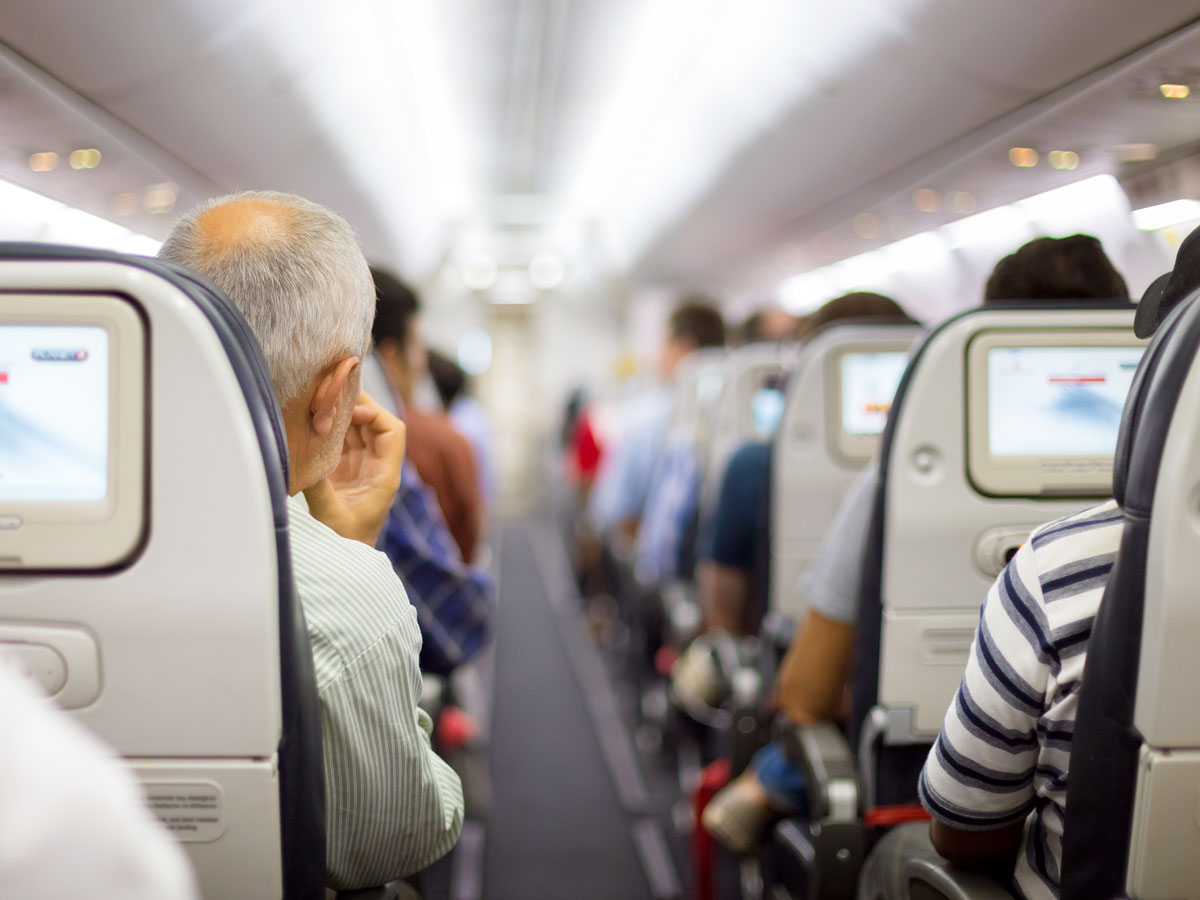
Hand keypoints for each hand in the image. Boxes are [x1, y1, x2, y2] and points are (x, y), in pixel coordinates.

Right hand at [303, 392, 405, 545]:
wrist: (341, 564)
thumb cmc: (343, 545)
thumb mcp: (330, 516)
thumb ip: (318, 487)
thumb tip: (300, 457)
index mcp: (384, 476)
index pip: (393, 431)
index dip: (375, 414)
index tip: (350, 412)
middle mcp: (376, 467)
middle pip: (375, 424)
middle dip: (356, 406)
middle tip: (330, 394)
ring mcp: (361, 467)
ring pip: (358, 430)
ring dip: (341, 415)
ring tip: (319, 403)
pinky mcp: (344, 471)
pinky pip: (341, 441)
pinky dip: (330, 429)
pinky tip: (313, 420)